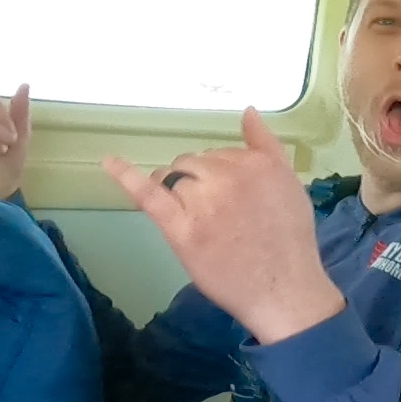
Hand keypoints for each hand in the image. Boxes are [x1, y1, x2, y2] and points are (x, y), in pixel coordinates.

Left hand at [104, 109, 344, 344]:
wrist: (284, 290)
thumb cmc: (290, 242)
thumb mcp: (291, 184)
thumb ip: (267, 146)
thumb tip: (248, 111)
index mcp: (257, 163)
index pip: (220, 154)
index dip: (220, 174)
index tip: (230, 199)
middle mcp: (228, 176)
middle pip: (193, 163)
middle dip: (198, 181)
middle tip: (216, 216)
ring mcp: (202, 202)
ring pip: (174, 178)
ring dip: (178, 192)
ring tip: (196, 220)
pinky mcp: (181, 229)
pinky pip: (149, 194)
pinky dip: (126, 176)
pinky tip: (109, 162)